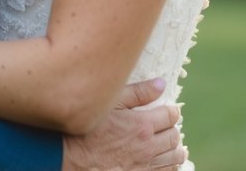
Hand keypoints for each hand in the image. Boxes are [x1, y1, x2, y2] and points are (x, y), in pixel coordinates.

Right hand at [62, 79, 184, 170]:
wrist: (71, 158)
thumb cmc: (87, 128)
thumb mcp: (110, 103)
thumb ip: (138, 93)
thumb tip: (161, 83)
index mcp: (142, 125)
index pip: (171, 116)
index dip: (171, 110)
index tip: (167, 109)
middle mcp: (148, 147)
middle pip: (174, 137)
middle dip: (173, 129)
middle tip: (166, 125)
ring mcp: (145, 166)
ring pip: (174, 158)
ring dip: (174, 149)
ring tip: (170, 143)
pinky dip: (169, 166)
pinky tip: (164, 161)